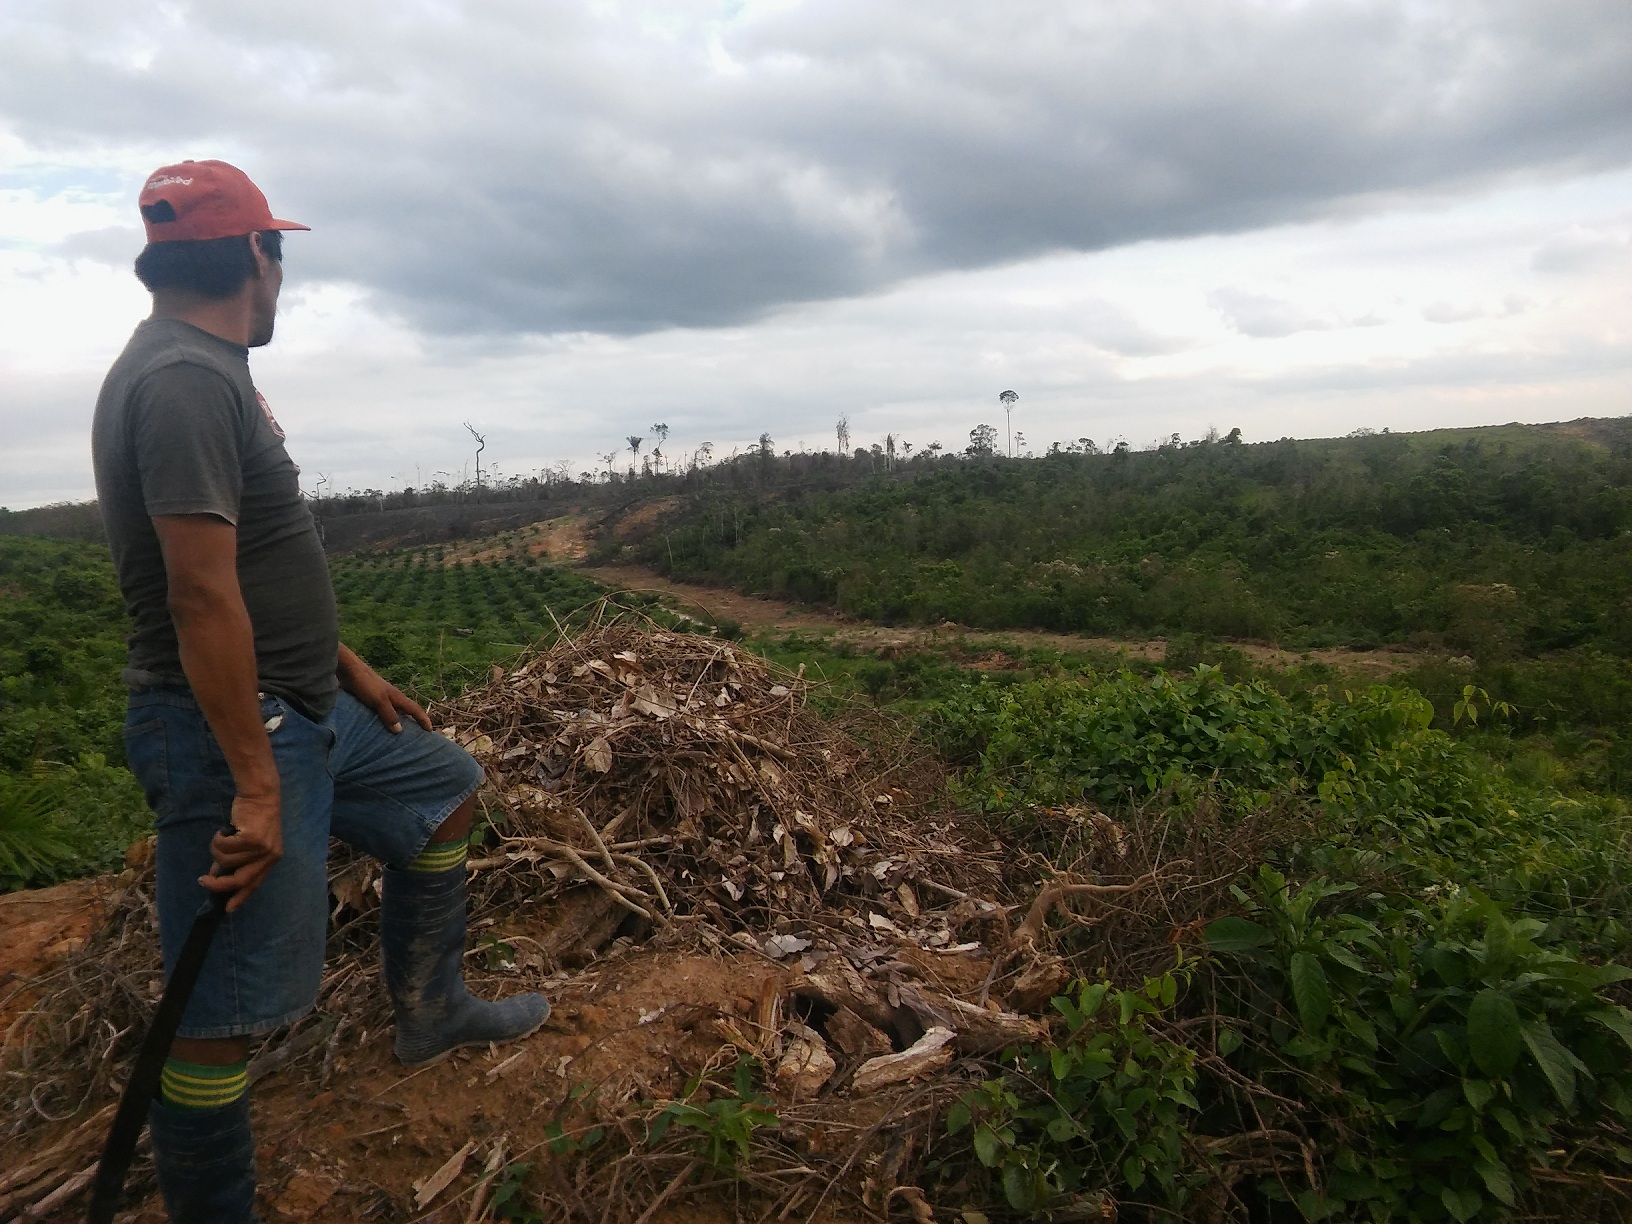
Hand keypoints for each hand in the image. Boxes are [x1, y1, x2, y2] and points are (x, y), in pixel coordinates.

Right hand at [201, 789, 282, 912]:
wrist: (260, 794)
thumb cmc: (252, 817)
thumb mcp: (248, 841)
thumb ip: (237, 859)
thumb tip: (217, 875)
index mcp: (272, 859)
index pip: (255, 883)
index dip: (240, 896)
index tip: (228, 909)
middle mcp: (270, 856)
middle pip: (241, 880)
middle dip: (218, 884)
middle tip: (202, 880)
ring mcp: (262, 848)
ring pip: (227, 861)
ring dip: (216, 851)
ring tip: (220, 838)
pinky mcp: (253, 838)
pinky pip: (224, 847)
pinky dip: (218, 839)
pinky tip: (224, 830)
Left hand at [338, 646, 431, 733]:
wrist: (348, 671)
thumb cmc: (366, 684)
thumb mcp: (379, 700)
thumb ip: (389, 714)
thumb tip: (399, 731)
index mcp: (397, 697)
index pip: (415, 709)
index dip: (423, 719)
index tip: (430, 731)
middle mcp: (391, 698)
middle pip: (406, 711)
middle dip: (413, 722)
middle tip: (416, 736)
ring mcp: (380, 699)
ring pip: (393, 712)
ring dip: (397, 722)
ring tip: (397, 737)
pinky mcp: (369, 700)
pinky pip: (381, 713)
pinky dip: (384, 721)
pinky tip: (378, 729)